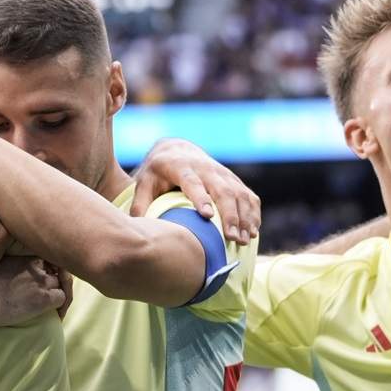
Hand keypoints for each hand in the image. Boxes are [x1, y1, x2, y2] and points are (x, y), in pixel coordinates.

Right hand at [0, 256, 67, 326]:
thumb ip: (8, 263)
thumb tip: (10, 270)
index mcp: (24, 256)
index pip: (45, 260)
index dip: (46, 271)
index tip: (41, 281)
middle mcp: (35, 266)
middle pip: (55, 270)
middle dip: (54, 282)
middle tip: (49, 295)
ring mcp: (40, 281)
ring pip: (62, 283)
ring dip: (60, 293)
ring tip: (56, 307)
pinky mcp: (43, 298)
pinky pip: (64, 297)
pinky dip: (63, 307)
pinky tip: (57, 315)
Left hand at [132, 138, 260, 244]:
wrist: (176, 151)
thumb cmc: (156, 173)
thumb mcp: (143, 184)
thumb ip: (140, 204)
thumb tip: (137, 230)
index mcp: (180, 167)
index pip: (192, 182)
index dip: (201, 197)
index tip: (207, 216)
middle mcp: (204, 167)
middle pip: (222, 189)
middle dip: (229, 214)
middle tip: (232, 238)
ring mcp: (221, 172)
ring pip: (239, 193)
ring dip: (244, 217)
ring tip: (245, 239)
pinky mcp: (232, 179)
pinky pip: (248, 195)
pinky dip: (253, 213)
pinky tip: (253, 231)